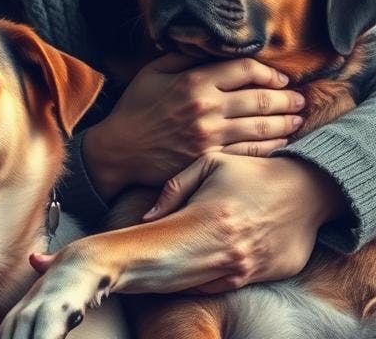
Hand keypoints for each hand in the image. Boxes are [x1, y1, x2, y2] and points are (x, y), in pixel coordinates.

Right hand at [83, 54, 302, 198]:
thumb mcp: (152, 73)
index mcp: (193, 81)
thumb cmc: (135, 109)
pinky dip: (273, 145)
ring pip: (263, 126)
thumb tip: (212, 46)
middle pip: (261, 98)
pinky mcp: (210, 158)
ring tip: (297, 118)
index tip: (280, 78)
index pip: (245, 69)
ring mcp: (210, 135)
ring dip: (286, 121)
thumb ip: (183, 57)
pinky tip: (281, 140)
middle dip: (287, 98)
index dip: (269, 72)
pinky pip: (252, 150)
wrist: (120, 150)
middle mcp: (206, 107)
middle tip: (299, 99)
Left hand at [141, 152, 344, 290]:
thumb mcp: (211, 164)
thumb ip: (175, 188)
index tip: (140, 251)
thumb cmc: (254, 172)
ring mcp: (252, 265)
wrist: (309, 187)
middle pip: (186, 273)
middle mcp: (232, 248)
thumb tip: (147, 218)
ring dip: (191, 278)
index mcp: (213, 218)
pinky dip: (217, 279)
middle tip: (152, 266)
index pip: (170, 248)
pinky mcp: (270, 273)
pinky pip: (233, 285)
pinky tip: (205, 267)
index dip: (153, 252)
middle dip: (168, 270)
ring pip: (209, 284)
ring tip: (177, 267)